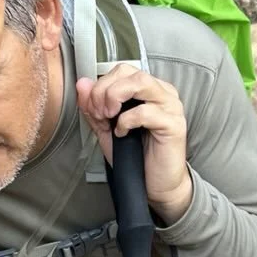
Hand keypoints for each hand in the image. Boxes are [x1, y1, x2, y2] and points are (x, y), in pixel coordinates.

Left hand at [77, 64, 192, 224]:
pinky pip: (146, 111)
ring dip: (115, 98)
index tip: (92, 108)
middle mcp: (163, 93)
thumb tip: (83, 84)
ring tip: (109, 118)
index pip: (122, 70)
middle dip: (105, 90)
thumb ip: (94, 107)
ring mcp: (171, 107)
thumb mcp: (106, 129)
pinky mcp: (174, 124)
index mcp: (148, 90)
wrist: (155, 186)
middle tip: (99, 113)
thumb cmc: (135, 157)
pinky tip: (123, 133)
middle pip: (129, 72)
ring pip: (140, 82)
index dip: (101, 84)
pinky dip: (127, 121)